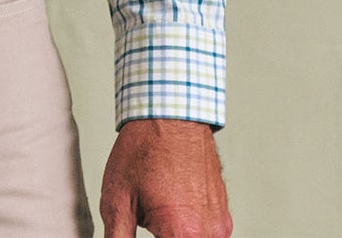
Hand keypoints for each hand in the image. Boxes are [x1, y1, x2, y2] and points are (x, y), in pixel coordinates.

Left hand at [100, 118, 230, 237]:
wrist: (171, 115)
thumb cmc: (145, 147)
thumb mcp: (117, 197)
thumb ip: (118, 237)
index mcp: (182, 233)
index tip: (145, 224)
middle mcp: (209, 233)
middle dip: (162, 236)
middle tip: (148, 211)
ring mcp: (220, 224)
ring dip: (175, 233)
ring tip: (158, 203)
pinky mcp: (224, 215)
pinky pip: (205, 232)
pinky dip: (188, 225)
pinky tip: (171, 200)